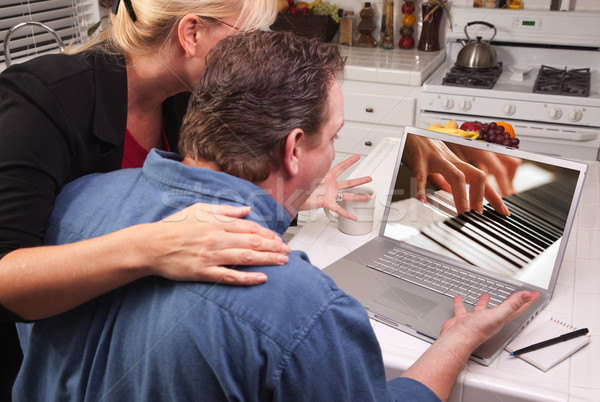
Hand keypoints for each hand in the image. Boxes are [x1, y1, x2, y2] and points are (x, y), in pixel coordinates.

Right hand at [142, 203, 290, 284]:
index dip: (267, 233)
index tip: (278, 239)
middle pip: (252, 242)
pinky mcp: (204, 272)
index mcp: (217, 222)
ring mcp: (211, 256)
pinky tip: (262, 278)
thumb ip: (225, 210)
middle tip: (287, 252)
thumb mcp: (199, 209)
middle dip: (273, 247)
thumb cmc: (174, 226)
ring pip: (246, 257)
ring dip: (267, 260)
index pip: (249, 227)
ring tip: (282, 262)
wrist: (152, 245)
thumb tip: (246, 210)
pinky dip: (247, 278)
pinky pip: (230, 276)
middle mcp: (217, 238)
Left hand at [300, 155, 371, 219]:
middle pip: (348, 183)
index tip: (357, 157)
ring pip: (347, 196)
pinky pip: (339, 209)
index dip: (349, 162)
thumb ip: (311, 170)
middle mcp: (330, 186)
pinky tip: (353, 217)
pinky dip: (346, 214)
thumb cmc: (297, 186)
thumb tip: (311, 163)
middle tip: (369, 178)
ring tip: (368, 197)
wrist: (291, 198)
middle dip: (360, 181)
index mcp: (326, 177)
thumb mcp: (305, 175)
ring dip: (358, 197)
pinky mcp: (327, 204)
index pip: (340, 167)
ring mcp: (330, 195)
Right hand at [401, 290, 539, 400]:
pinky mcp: (463, 319)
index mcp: (500, 319)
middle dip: (509, 301)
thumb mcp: (497, 315)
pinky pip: (463, 309)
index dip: (527, 301)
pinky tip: (459, 299)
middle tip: (513, 295)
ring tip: (485, 295)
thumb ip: (512, 305)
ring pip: (482, 308)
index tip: (534, 294)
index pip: (518, 308)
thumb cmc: (477, 331)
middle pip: (503, 308)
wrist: (457, 339)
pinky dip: (461, 303)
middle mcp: (490, 319)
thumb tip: (527, 296)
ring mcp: (476, 319)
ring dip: (484, 302)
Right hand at [403, 136, 508, 215]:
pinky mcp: (419, 160)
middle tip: (479, 216)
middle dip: (480, 198)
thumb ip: (446, 178)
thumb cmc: (424, 148)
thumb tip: (450, 191)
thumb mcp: (440, 163)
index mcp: (458, 163)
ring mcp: (437, 159)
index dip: (495, 196)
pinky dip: (423, 189)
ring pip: (456, 176)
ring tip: (462, 213)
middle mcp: (451, 160)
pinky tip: (423, 201)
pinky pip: (422, 176)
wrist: (408, 133)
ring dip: (461, 197)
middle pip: (476, 176)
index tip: (502, 211)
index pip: (483, 179)